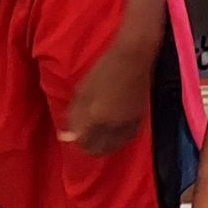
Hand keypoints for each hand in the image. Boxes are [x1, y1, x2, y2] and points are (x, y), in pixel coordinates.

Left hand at [58, 38, 153, 155]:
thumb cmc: (104, 70)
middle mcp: (112, 125)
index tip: (72, 138)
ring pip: (113, 147)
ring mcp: (127, 124)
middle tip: (83, 139)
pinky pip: (126, 139)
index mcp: (95, 116)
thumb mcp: (82, 91)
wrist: (133, 58)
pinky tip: (112, 135)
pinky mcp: (139, 120)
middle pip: (98, 149)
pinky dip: (117, 141)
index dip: (76, 143)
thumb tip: (68, 135)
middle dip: (88, 148)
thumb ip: (74, 115)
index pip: (83, 142)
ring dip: (103, 147)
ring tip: (96, 139)